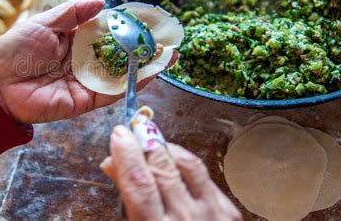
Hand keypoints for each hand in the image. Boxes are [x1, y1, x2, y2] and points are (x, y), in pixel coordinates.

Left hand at [0, 0, 176, 123]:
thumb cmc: (15, 50)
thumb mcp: (43, 23)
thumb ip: (72, 12)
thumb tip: (102, 1)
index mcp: (73, 40)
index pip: (106, 31)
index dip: (126, 26)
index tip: (147, 19)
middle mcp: (84, 61)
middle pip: (119, 53)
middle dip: (143, 47)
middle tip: (167, 38)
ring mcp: (86, 81)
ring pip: (121, 73)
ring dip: (146, 65)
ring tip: (170, 55)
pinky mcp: (86, 101)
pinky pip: (113, 91)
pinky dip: (133, 83)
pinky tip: (152, 72)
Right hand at [100, 125, 241, 220]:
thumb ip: (127, 198)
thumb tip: (113, 164)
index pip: (139, 183)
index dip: (127, 154)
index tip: (118, 134)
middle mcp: (185, 220)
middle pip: (162, 167)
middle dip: (144, 142)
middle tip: (132, 129)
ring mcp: (212, 214)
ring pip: (186, 163)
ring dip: (164, 147)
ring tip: (149, 140)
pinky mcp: (228, 212)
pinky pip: (203, 173)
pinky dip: (184, 160)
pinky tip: (173, 157)